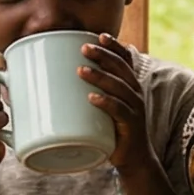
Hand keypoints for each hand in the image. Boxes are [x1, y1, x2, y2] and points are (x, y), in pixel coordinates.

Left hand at [78, 34, 152, 170]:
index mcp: (130, 85)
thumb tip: (58, 83)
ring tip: (81, 70)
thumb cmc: (114, 130)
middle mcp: (135, 93)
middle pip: (121, 68)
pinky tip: (92, 98)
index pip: (126, 60)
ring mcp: (135, 109)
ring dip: (100, 77)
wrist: (134, 159)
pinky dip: (106, 103)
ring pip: (119, 87)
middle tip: (83, 48)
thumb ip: (92, 93)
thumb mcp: (107, 107)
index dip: (115, 46)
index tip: (99, 36)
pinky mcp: (131, 125)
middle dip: (103, 55)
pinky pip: (119, 111)